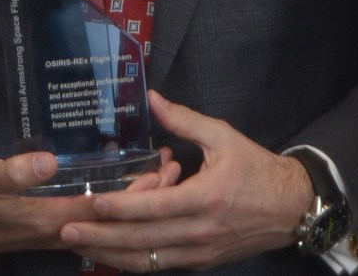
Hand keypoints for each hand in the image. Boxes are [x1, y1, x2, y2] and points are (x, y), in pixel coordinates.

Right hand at [0, 150, 175, 255]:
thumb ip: (17, 172)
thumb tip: (49, 161)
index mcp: (51, 217)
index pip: (104, 208)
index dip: (134, 193)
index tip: (160, 172)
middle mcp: (65, 229)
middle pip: (117, 218)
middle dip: (149, 196)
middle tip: (175, 169)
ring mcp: (65, 231)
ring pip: (114, 222)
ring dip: (141, 203)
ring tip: (167, 176)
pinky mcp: (63, 227)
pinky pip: (102, 224)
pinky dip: (124, 210)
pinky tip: (139, 195)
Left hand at [60, 91, 315, 270]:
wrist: (290, 207)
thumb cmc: (256, 169)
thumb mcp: (223, 137)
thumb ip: (184, 120)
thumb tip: (151, 98)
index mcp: (205, 198)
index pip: (153, 207)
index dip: (119, 207)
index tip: (91, 203)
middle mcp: (200, 231)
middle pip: (142, 240)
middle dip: (101, 238)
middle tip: (66, 232)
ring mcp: (200, 252)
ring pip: (148, 260)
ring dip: (110, 254)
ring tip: (79, 246)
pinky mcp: (202, 262)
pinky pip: (161, 265)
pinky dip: (134, 261)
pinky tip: (111, 254)